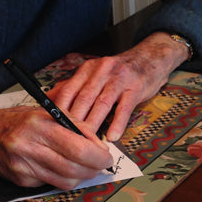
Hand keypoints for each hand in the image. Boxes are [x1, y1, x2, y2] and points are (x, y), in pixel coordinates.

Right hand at [0, 105, 112, 189]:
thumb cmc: (18, 121)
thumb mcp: (47, 113)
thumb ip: (75, 126)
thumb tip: (99, 146)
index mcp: (39, 125)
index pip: (77, 148)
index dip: (98, 157)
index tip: (107, 157)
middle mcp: (29, 147)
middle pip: (73, 169)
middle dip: (93, 169)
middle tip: (100, 165)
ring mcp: (23, 166)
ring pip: (65, 181)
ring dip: (81, 177)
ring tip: (84, 167)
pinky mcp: (21, 180)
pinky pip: (51, 183)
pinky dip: (61, 177)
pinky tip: (58, 166)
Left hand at [48, 32, 188, 140]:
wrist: (150, 58)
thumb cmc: (119, 72)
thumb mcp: (95, 74)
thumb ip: (76, 87)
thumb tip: (51, 102)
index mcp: (88, 69)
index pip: (69, 91)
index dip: (60, 110)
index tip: (53, 128)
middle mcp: (101, 71)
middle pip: (83, 99)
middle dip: (74, 121)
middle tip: (67, 140)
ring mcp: (119, 79)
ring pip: (102, 104)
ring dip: (93, 125)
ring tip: (87, 143)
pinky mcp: (135, 88)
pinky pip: (124, 108)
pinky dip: (117, 123)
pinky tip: (112, 136)